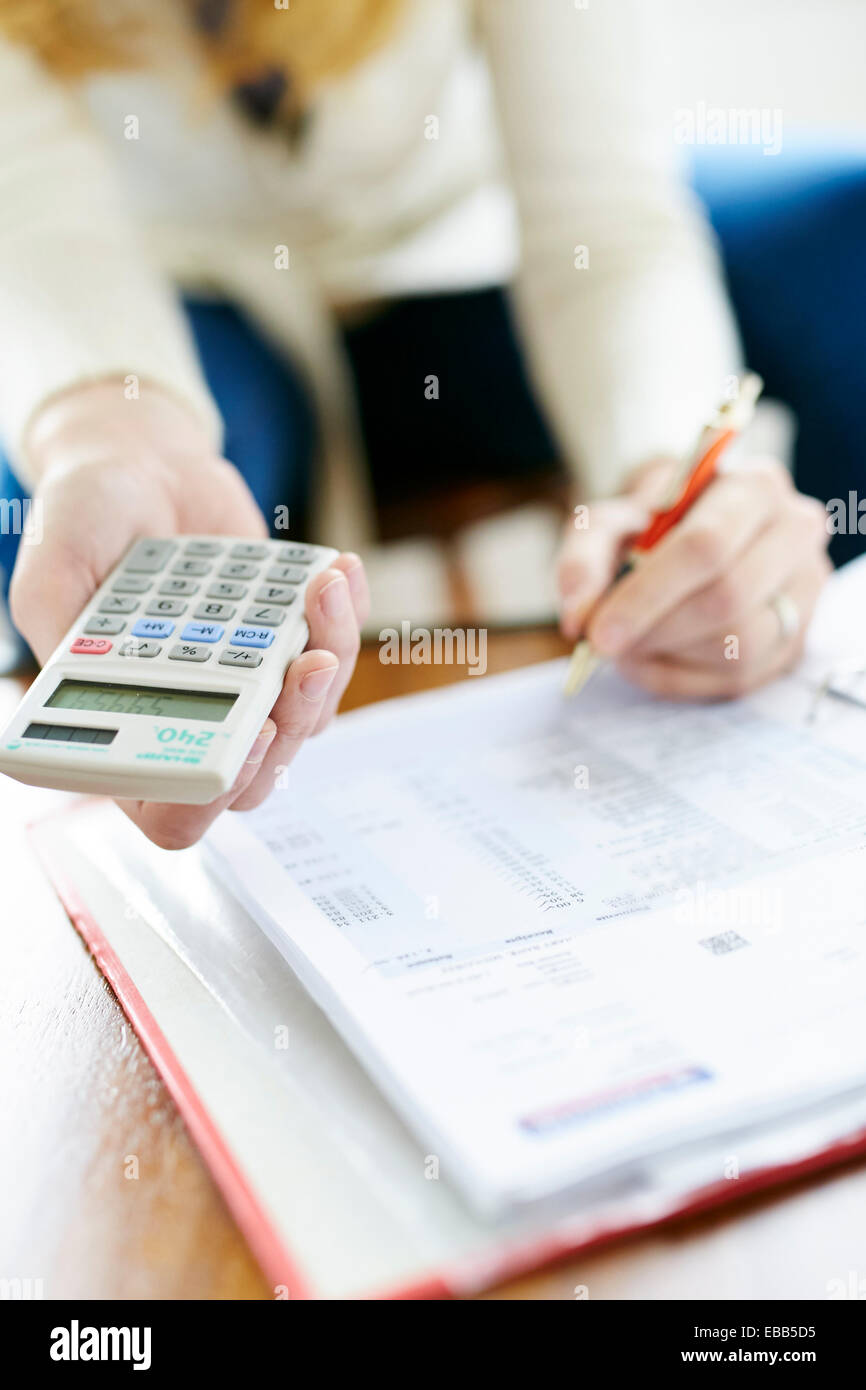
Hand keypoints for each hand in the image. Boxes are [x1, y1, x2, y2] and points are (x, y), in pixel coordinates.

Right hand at [10, 382, 368, 845]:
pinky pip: (333, 663)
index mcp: (121, 730)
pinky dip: (347, 618)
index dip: (214, 792)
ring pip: (308, 722)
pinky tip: (337, 571)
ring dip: (329, 659)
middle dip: (293, 722)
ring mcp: (246, 692)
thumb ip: (57, 623)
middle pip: (257, 777)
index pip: (169, 809)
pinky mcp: (286, 652)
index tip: (249, 731)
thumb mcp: (51, 567)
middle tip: (306, 662)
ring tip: (321, 592)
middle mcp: (187, 723)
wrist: (145, 468)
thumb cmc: (87, 520)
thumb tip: (84, 671)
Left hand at [557, 457, 830, 698]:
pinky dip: (681, 678)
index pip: (706, 546)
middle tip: (605, 644)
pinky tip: (652, 659)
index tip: (597, 631)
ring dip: (669, 656)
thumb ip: (583, 561)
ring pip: (739, 647)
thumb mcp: (606, 524)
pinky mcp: (795, 642)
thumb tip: (577, 617)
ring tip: (628, 644)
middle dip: (655, 630)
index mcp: (754, 487)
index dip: (647, 595)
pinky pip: (739, 680)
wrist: (688, 530)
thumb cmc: (650, 525)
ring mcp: (805, 592)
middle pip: (728, 599)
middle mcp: (794, 534)